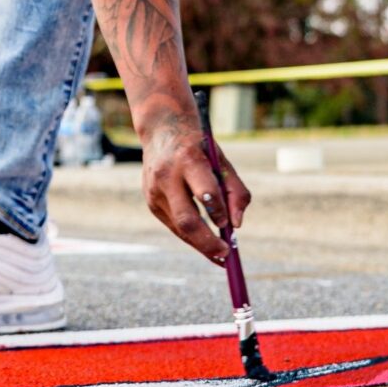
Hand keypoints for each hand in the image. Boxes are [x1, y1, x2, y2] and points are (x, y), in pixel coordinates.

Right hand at [139, 117, 250, 264]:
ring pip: (179, 228)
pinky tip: (205, 242)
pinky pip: (174, 225)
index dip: (220, 214)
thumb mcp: (222, 161)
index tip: (231, 229)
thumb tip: (236, 226)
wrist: (161, 129)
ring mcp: (154, 191)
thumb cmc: (199, 147)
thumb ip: (235, 191)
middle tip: (226, 255)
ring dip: (200, 244)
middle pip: (187, 220)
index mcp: (188, 160)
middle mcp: (167, 176)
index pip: (205, 194)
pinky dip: (191, 235)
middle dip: (207, 242)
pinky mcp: (150, 201)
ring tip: (220, 257)